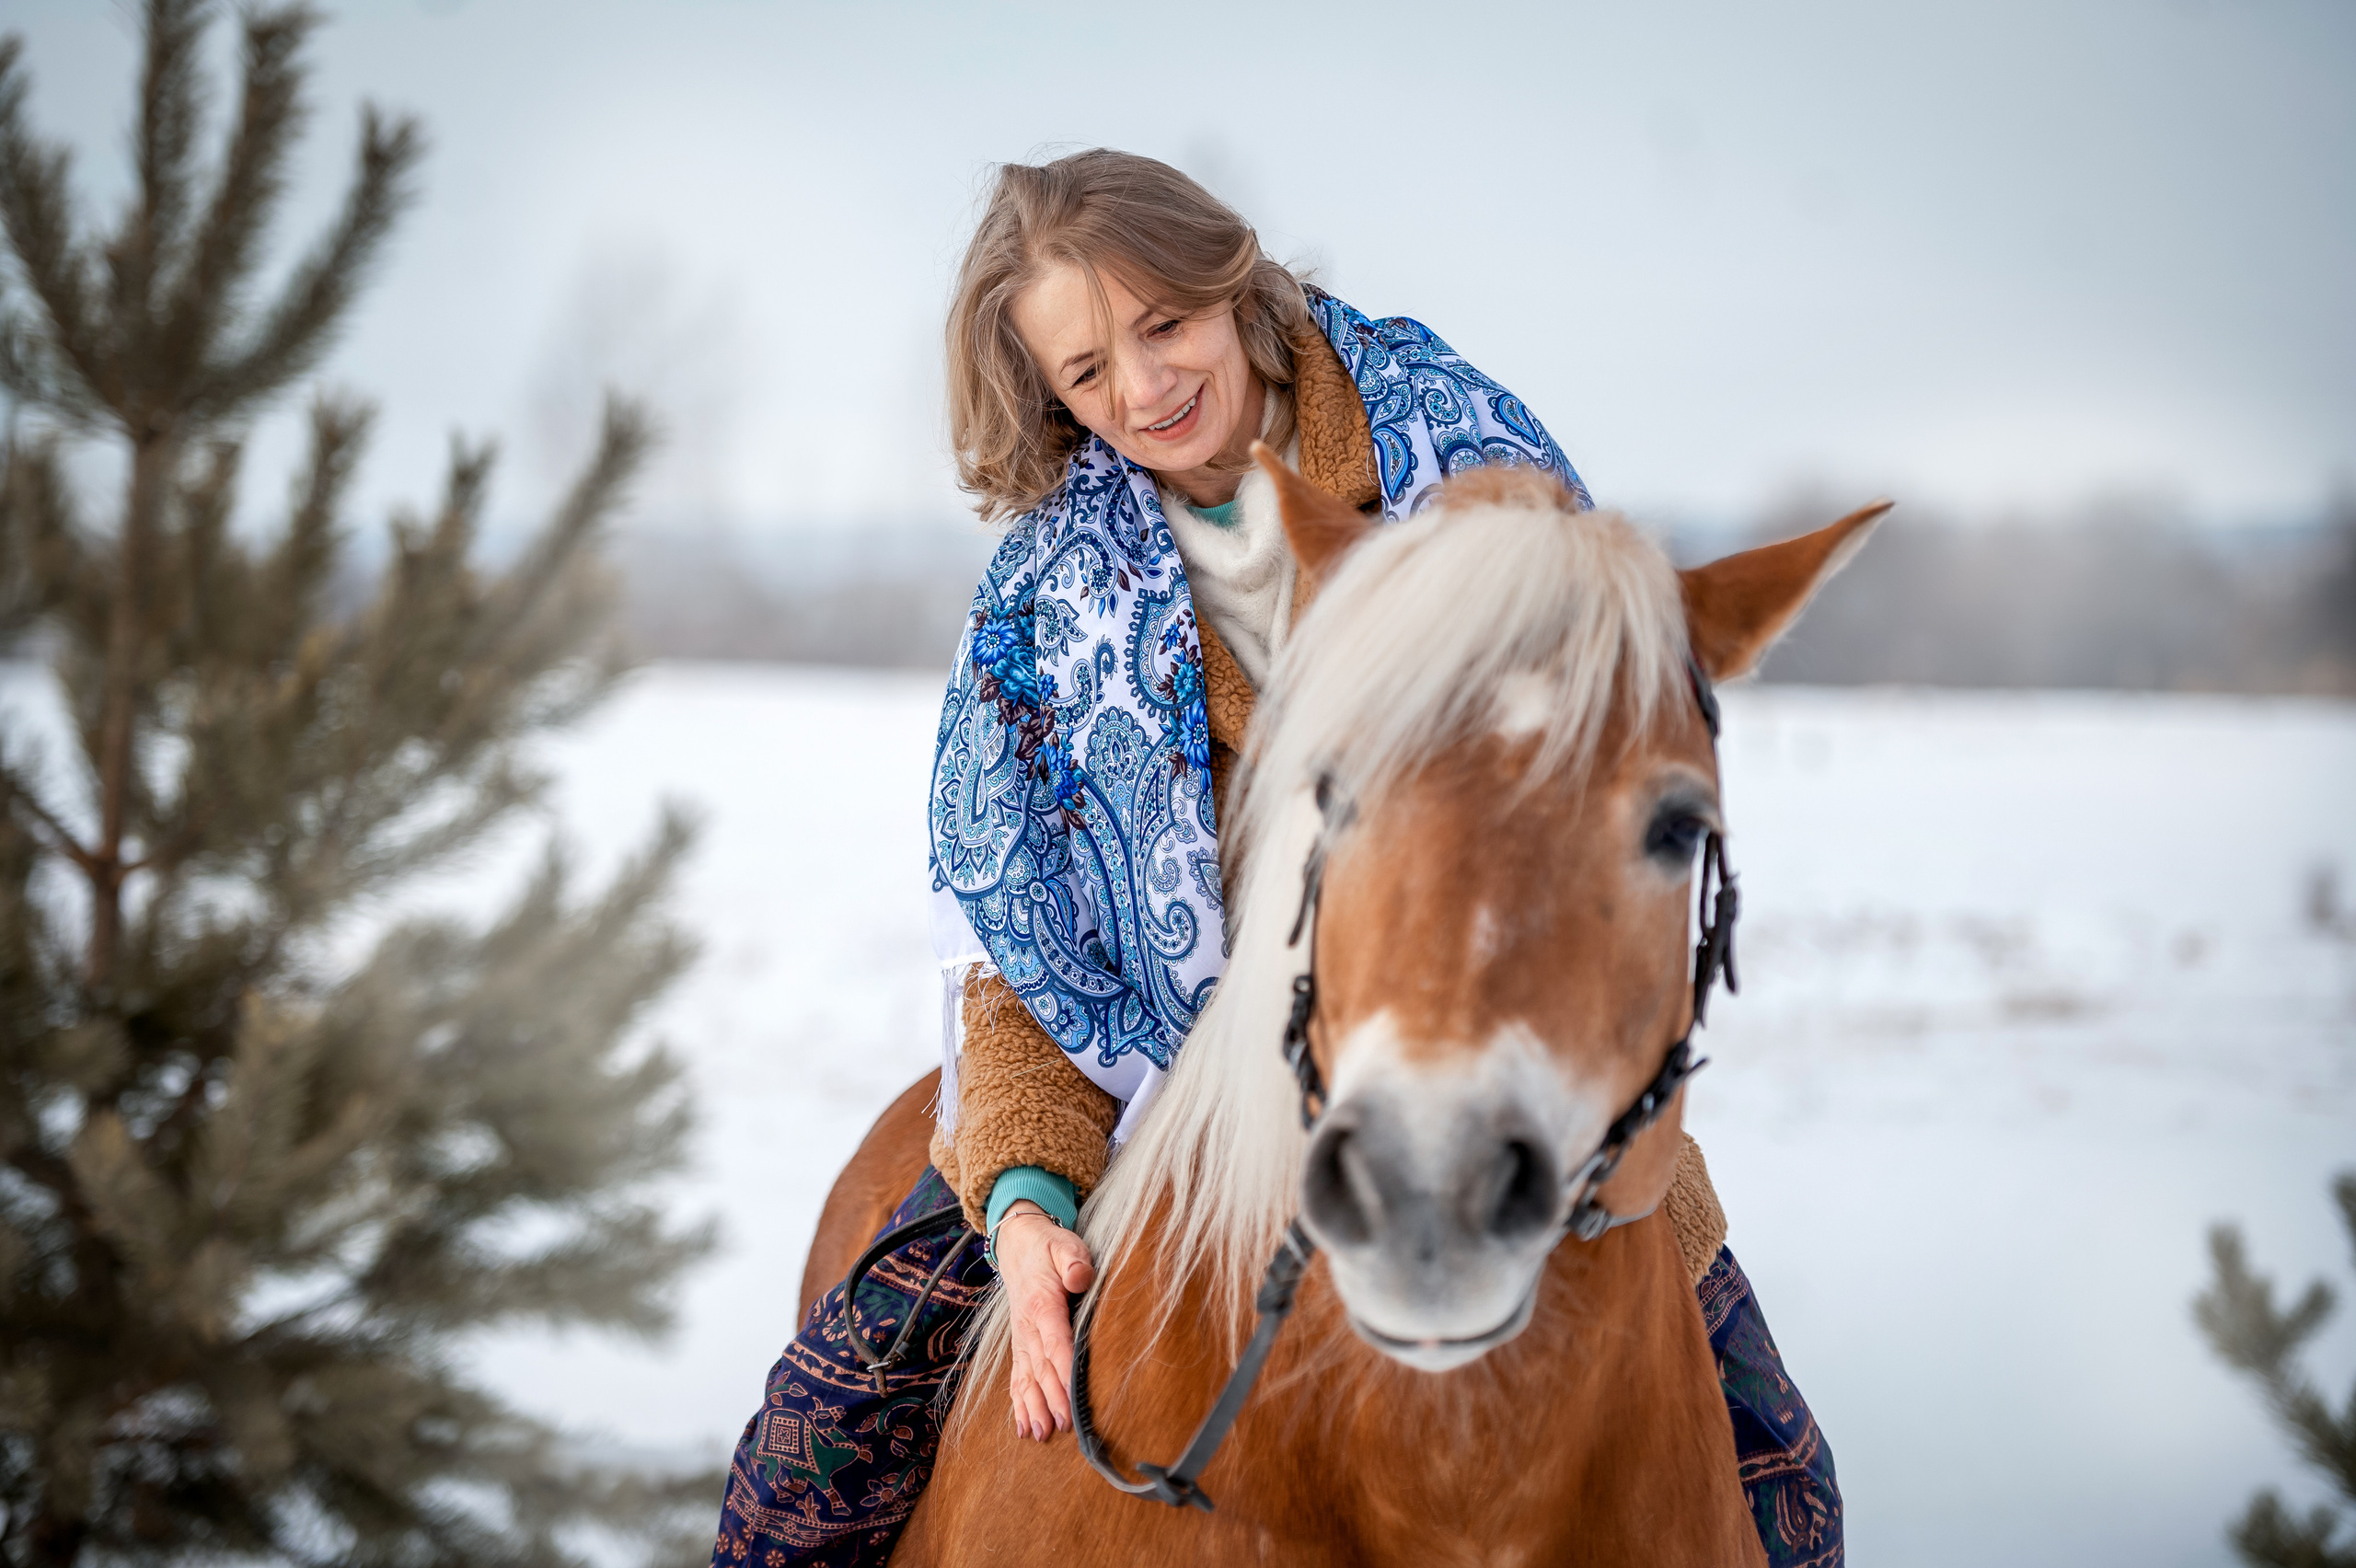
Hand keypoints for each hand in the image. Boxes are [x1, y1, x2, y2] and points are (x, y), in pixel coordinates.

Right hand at [995, 1200, 1096, 1441]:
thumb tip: (1080, 1277)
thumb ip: (1074, 1261)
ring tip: (1041, 1434)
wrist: (1018, 1245)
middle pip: (1041, 1366)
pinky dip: (1018, 1403)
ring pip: (1026, 1377)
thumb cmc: (1049, 1247)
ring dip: (1032, 1407)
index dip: (1062, 1370)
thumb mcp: (1065, 1245)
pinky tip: (1022, 1427)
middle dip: (1050, 1398)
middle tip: (1063, 1426)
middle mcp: (1027, 1326)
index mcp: (1042, 1303)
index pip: (1054, 1341)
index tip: (1071, 1396)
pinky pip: (1016, 1376)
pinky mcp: (1020, 1344)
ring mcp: (1021, 1338)